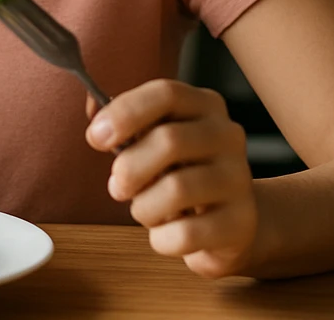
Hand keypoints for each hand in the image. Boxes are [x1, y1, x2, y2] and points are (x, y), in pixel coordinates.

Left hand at [85, 79, 257, 277]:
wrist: (229, 223)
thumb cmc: (180, 174)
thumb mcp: (155, 142)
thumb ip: (124, 124)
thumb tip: (93, 111)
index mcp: (204, 106)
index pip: (166, 94)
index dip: (125, 112)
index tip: (95, 137)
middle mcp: (228, 135)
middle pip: (169, 140)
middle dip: (129, 168)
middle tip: (118, 186)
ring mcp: (239, 178)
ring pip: (176, 189)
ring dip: (143, 207)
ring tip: (145, 210)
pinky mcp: (240, 222)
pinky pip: (186, 233)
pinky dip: (161, 238)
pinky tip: (165, 233)